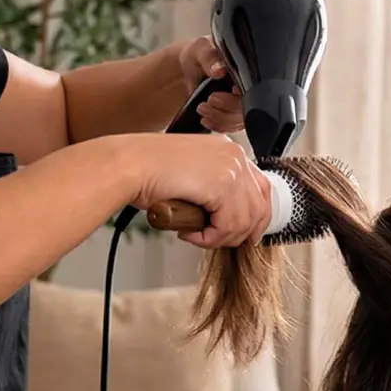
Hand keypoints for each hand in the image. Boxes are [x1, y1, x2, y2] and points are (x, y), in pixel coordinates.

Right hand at [129, 133, 270, 248]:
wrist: (129, 165)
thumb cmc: (146, 170)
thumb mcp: (190, 174)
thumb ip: (212, 188)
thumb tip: (225, 215)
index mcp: (228, 149)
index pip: (260, 187)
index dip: (256, 216)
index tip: (246, 234)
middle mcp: (234, 156)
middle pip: (259, 206)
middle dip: (239, 232)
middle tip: (216, 240)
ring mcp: (231, 169)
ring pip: (244, 220)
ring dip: (219, 237)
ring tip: (195, 235)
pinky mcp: (222, 185)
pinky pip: (228, 226)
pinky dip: (209, 238)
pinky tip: (189, 233)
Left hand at [178, 37, 243, 133]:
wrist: (190, 68)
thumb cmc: (200, 54)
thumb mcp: (201, 49)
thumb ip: (209, 57)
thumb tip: (219, 69)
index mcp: (248, 68)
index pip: (256, 86)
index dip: (246, 93)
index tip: (231, 91)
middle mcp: (249, 86)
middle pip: (250, 107)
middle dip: (229, 107)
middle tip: (210, 99)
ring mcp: (242, 102)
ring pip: (240, 121)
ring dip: (221, 118)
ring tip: (202, 108)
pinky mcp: (233, 115)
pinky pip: (231, 127)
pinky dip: (218, 126)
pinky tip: (206, 119)